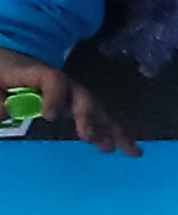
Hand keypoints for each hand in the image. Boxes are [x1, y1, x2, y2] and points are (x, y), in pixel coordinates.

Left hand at [0, 47, 131, 153]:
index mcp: (30, 71)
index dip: (54, 96)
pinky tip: (118, 145)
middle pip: (80, 94)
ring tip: (128, 149)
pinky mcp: (67, 101)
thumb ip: (0, 102)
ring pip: (92, 106)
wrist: (1, 65)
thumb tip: (19, 111)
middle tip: (94, 139)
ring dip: (111, 127)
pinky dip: (107, 129)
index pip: (50, 79)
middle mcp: (53, 79)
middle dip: (92, 117)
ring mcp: (64, 90)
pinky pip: (90, 114)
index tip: (49, 117)